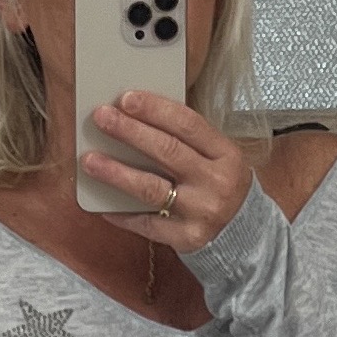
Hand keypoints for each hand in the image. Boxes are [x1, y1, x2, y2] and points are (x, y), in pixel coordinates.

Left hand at [83, 89, 252, 251]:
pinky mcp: (187, 238)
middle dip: (130, 132)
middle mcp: (216, 182)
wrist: (246, 235)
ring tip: (90, 160)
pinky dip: (122, 214)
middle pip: (167, 151)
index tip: (126, 98)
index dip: (155, 109)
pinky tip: (102, 206)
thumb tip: (137, 120)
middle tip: (102, 118)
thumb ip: (187, 141)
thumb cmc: (222, 187)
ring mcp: (201, 212)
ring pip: (151, 188)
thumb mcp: (218, 158)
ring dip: (116, 172)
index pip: (188, 124)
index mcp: (226, 154)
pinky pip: (147, 224)